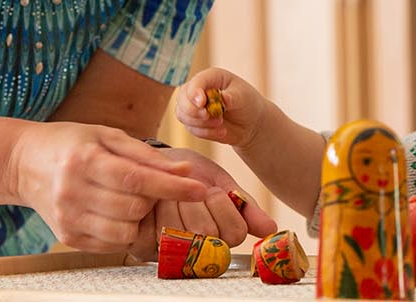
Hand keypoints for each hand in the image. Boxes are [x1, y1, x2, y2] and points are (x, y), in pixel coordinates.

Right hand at [10, 122, 207, 252]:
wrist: (24, 163)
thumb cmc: (72, 144)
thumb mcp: (108, 136)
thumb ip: (147, 155)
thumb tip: (185, 172)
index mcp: (83, 160)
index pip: (137, 180)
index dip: (173, 186)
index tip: (200, 188)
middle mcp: (72, 192)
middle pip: (134, 207)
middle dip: (153, 198)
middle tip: (150, 185)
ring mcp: (68, 218)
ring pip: (125, 231)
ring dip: (139, 217)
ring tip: (131, 198)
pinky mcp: (67, 237)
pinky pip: (112, 244)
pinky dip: (123, 230)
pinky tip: (116, 211)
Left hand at [126, 148, 278, 260]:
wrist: (154, 163)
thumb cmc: (190, 176)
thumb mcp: (221, 183)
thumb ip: (245, 206)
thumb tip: (272, 229)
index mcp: (222, 237)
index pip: (234, 233)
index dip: (222, 206)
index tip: (213, 190)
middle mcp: (198, 252)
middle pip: (206, 233)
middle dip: (196, 200)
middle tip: (188, 189)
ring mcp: (171, 252)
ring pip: (180, 232)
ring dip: (173, 202)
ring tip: (169, 193)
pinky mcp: (143, 247)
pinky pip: (151, 232)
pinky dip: (152, 207)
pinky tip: (152, 200)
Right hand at [175, 68, 266, 147]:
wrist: (251, 123)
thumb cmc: (248, 103)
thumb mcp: (244, 97)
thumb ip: (232, 97)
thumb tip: (223, 98)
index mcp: (211, 77)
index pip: (196, 82)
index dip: (195, 92)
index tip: (202, 103)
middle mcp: (198, 89)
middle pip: (182, 98)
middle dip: (192, 110)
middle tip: (208, 116)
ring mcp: (193, 106)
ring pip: (182, 115)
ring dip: (200, 123)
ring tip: (220, 124)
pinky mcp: (194, 122)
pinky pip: (191, 129)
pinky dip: (205, 132)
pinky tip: (222, 131)